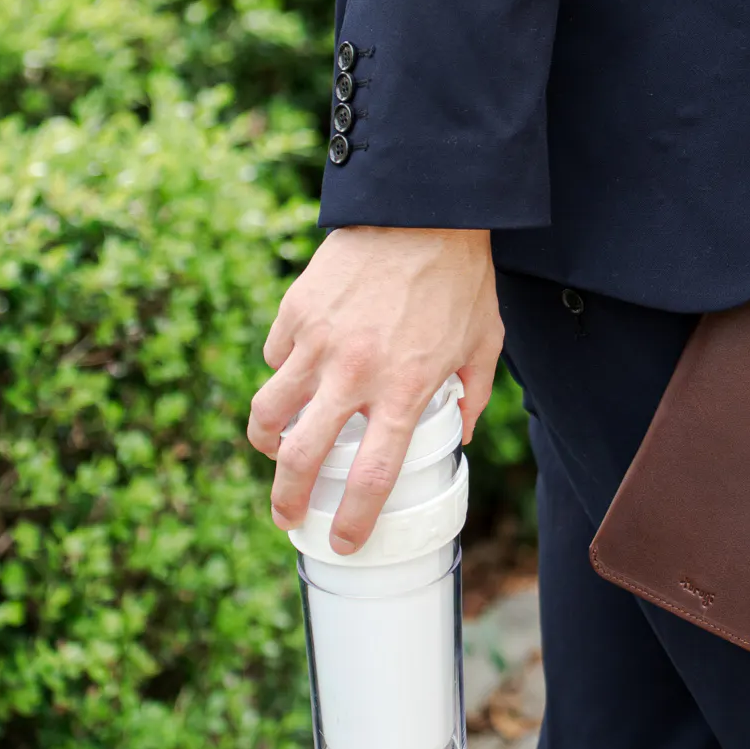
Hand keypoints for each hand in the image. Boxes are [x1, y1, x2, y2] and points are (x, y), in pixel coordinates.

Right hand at [247, 225, 502, 550]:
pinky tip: (296, 373)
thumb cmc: (460, 275)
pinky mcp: (297, 310)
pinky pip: (275, 357)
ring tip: (273, 452)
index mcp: (405, 388)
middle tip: (287, 515)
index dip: (352, 519)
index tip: (342, 541)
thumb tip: (459, 434)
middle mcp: (355, 373)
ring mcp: (319, 341)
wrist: (425, 208)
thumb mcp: (484, 340)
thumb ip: (472, 393)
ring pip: (268, 411)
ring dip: (265, 442)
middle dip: (286, 499)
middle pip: (301, 457)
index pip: (373, 476)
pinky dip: (281, 372)